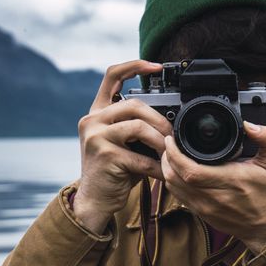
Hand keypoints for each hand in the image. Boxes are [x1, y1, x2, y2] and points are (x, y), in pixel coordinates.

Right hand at [74, 60, 173, 233]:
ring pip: (139, 127)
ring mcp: (95, 136)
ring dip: (161, 142)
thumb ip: (139, 126)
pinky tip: (162, 173)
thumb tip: (172, 118)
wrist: (96, 200)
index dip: (135, 65)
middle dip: (160, 120)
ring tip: (169, 154)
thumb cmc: (116, 171)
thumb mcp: (125, 143)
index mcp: (98, 112)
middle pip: (135, 104)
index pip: (112, 75)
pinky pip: (140, 156)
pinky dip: (156, 166)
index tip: (157, 66)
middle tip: (173, 136)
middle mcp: (92, 119)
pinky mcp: (104, 155)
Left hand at [160, 121, 265, 251]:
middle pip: (175, 178)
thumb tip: (249, 124)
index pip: (191, 170)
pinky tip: (176, 170)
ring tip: (170, 154)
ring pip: (173, 187)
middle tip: (169, 143)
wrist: (265, 223)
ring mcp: (205, 207)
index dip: (175, 154)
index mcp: (230, 181)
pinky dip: (172, 181)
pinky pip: (177, 196)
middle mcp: (214, 196)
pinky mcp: (200, 213)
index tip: (173, 139)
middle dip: (167, 158)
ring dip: (167, 169)